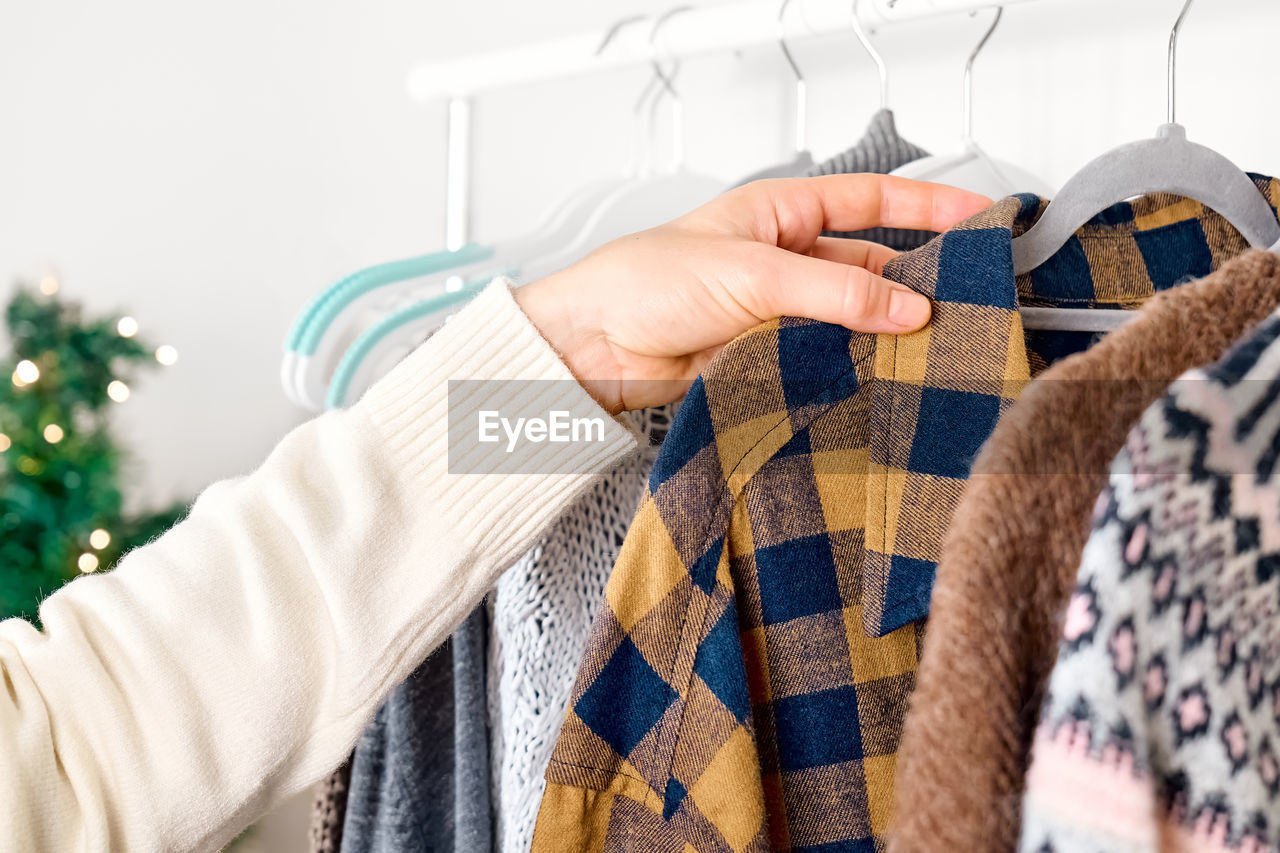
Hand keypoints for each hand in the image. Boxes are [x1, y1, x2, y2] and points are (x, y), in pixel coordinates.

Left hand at [515, 174, 990, 412]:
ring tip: (929, 348)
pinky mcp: (766, 356)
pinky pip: (824, 358)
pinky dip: (852, 368)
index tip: (980, 217)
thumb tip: (905, 307)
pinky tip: (878, 378)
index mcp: (779, 213)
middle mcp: (783, 258)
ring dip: (884, 333)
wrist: (591, 347)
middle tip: (963, 302)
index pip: (870, 200)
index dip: (928, 204)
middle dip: (914, 282)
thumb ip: (833, 292)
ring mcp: (777, 310)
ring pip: (851, 318)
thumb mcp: (750, 273)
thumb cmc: (642, 283)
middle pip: (869, 266)